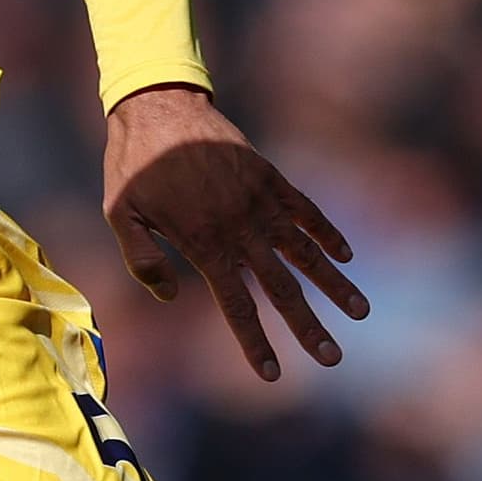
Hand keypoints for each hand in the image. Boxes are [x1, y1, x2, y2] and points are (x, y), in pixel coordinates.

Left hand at [101, 83, 366, 380]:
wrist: (158, 106)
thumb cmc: (133, 165)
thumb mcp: (120, 215)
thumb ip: (143, 260)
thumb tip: (171, 298)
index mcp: (204, 243)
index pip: (237, 305)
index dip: (256, 341)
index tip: (273, 374)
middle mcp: (240, 227)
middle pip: (282, 288)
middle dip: (308, 326)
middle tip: (333, 358)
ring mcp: (259, 201)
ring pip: (305, 252)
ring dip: (333, 284)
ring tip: (360, 312)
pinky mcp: (269, 177)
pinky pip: (305, 210)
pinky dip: (327, 233)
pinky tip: (346, 256)